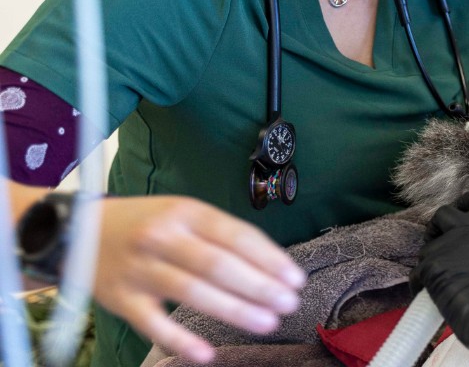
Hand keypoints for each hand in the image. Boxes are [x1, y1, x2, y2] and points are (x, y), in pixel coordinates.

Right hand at [92, 195, 305, 363]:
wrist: (78, 231)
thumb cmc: (147, 223)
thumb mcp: (183, 213)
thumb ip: (220, 234)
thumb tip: (269, 264)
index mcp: (185, 212)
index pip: (236, 236)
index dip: (269, 258)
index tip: (295, 278)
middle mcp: (163, 237)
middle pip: (218, 265)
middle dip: (259, 286)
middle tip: (288, 303)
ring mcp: (140, 268)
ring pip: (192, 292)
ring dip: (234, 310)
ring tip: (267, 322)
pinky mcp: (120, 298)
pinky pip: (152, 323)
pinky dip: (179, 340)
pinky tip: (206, 354)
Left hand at [411, 191, 468, 366]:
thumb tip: (467, 252)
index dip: (465, 201)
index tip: (460, 208)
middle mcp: (467, 228)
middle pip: (442, 213)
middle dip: (436, 226)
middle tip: (437, 241)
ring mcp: (446, 245)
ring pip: (427, 247)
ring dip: (430, 260)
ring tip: (438, 278)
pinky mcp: (429, 264)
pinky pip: (417, 272)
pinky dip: (420, 282)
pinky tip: (427, 292)